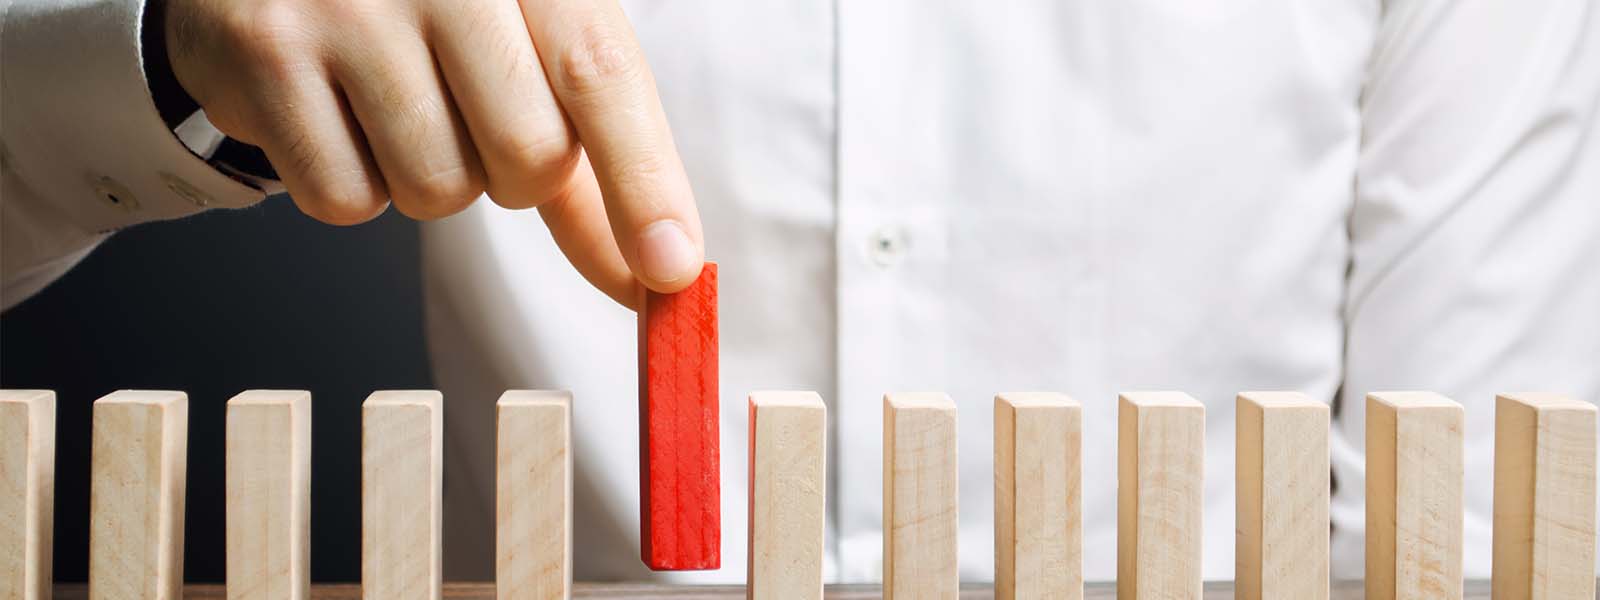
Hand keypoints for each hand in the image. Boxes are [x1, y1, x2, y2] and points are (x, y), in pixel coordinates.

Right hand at [165, 0, 704, 304]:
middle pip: (527, 154)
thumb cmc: (428, 5)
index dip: (643, 181)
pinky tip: (336, 112)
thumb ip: (593, 152)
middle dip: (516, 177)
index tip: (669, 268)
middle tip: (474, 117)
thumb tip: (653, 271)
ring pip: (437, 190)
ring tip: (396, 101)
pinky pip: (345, 200)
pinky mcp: (263, 53)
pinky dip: (353, 185)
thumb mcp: (527, 42)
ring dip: (432, 180)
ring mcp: (343, 7)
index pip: (599, 74)